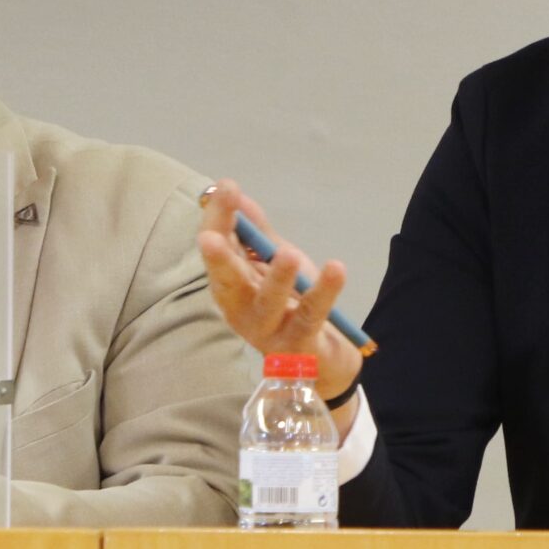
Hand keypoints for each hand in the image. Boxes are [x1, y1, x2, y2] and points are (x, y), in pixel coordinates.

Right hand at [195, 178, 363, 398]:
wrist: (325, 361)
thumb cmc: (293, 306)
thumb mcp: (276, 264)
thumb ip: (257, 234)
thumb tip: (233, 192)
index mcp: (231, 287)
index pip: (217, 250)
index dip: (218, 220)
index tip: (226, 187)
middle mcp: (242, 311)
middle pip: (227, 283)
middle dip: (220, 258)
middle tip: (212, 237)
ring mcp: (269, 332)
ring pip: (268, 304)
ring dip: (277, 279)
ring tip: (287, 254)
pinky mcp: (300, 347)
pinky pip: (311, 316)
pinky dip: (324, 292)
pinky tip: (336, 268)